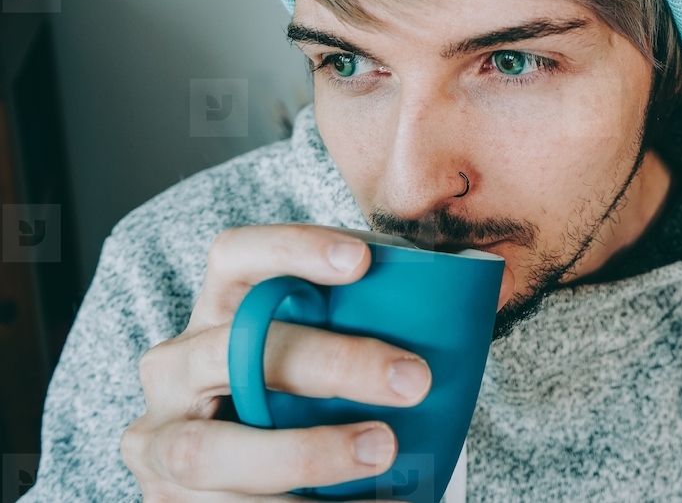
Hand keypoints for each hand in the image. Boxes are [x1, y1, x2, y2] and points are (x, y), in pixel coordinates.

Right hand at [121, 224, 438, 500]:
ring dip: (306, 452)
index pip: (235, 254)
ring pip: (214, 448)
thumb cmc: (287, 399)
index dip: (291, 248)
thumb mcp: (313, 352)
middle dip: (329, 363)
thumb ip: (367, 317)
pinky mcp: (166, 501)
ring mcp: (160, 439)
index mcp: (214, 311)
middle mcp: (174, 367)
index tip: (363, 258)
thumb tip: (476, 269)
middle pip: (233, 348)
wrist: (223, 482)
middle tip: (415, 379)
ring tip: (385, 450)